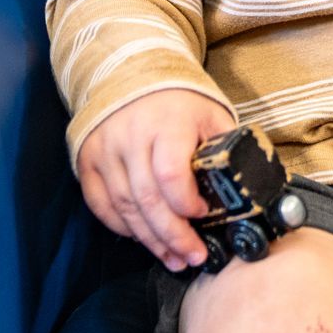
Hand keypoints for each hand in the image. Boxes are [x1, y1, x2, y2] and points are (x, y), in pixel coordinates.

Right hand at [76, 88, 235, 271]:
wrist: (132, 74)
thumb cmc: (179, 103)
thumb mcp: (210, 115)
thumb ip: (224, 149)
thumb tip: (245, 190)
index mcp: (167, 122)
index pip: (170, 174)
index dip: (186, 203)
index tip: (204, 214)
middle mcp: (130, 136)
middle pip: (148, 199)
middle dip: (173, 236)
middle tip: (193, 257)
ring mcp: (105, 149)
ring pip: (124, 208)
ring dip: (150, 240)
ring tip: (173, 259)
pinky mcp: (87, 160)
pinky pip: (101, 205)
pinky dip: (121, 227)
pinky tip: (143, 238)